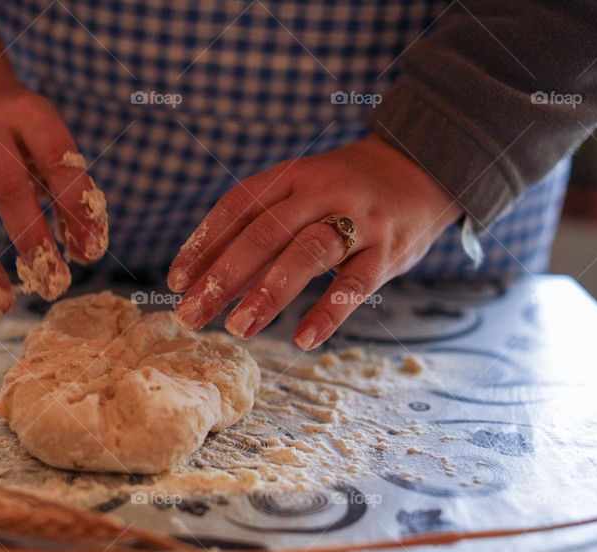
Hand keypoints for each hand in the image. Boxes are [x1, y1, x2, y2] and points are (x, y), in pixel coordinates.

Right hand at [0, 72, 107, 305]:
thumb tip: (84, 249)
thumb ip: (69, 190)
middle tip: (53, 284)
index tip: (89, 252)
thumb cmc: (22, 132)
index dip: (76, 208)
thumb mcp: (50, 143)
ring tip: (3, 298)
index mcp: (28, 115)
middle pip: (7, 188)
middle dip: (31, 241)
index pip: (57, 160)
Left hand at [168, 134, 460, 348]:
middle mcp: (322, 190)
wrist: (421, 168)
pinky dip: (329, 311)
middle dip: (223, 277)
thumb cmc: (342, 193)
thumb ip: (259, 231)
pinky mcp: (389, 249)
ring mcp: (359, 218)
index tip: (175, 282)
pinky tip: (302, 339)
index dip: (203, 244)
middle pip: (264, 233)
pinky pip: (357, 283)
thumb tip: (204, 282)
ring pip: (308, 253)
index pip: (237, 206)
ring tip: (237, 329)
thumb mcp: (300, 193)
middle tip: (190, 315)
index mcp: (291, 175)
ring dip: (268, 293)